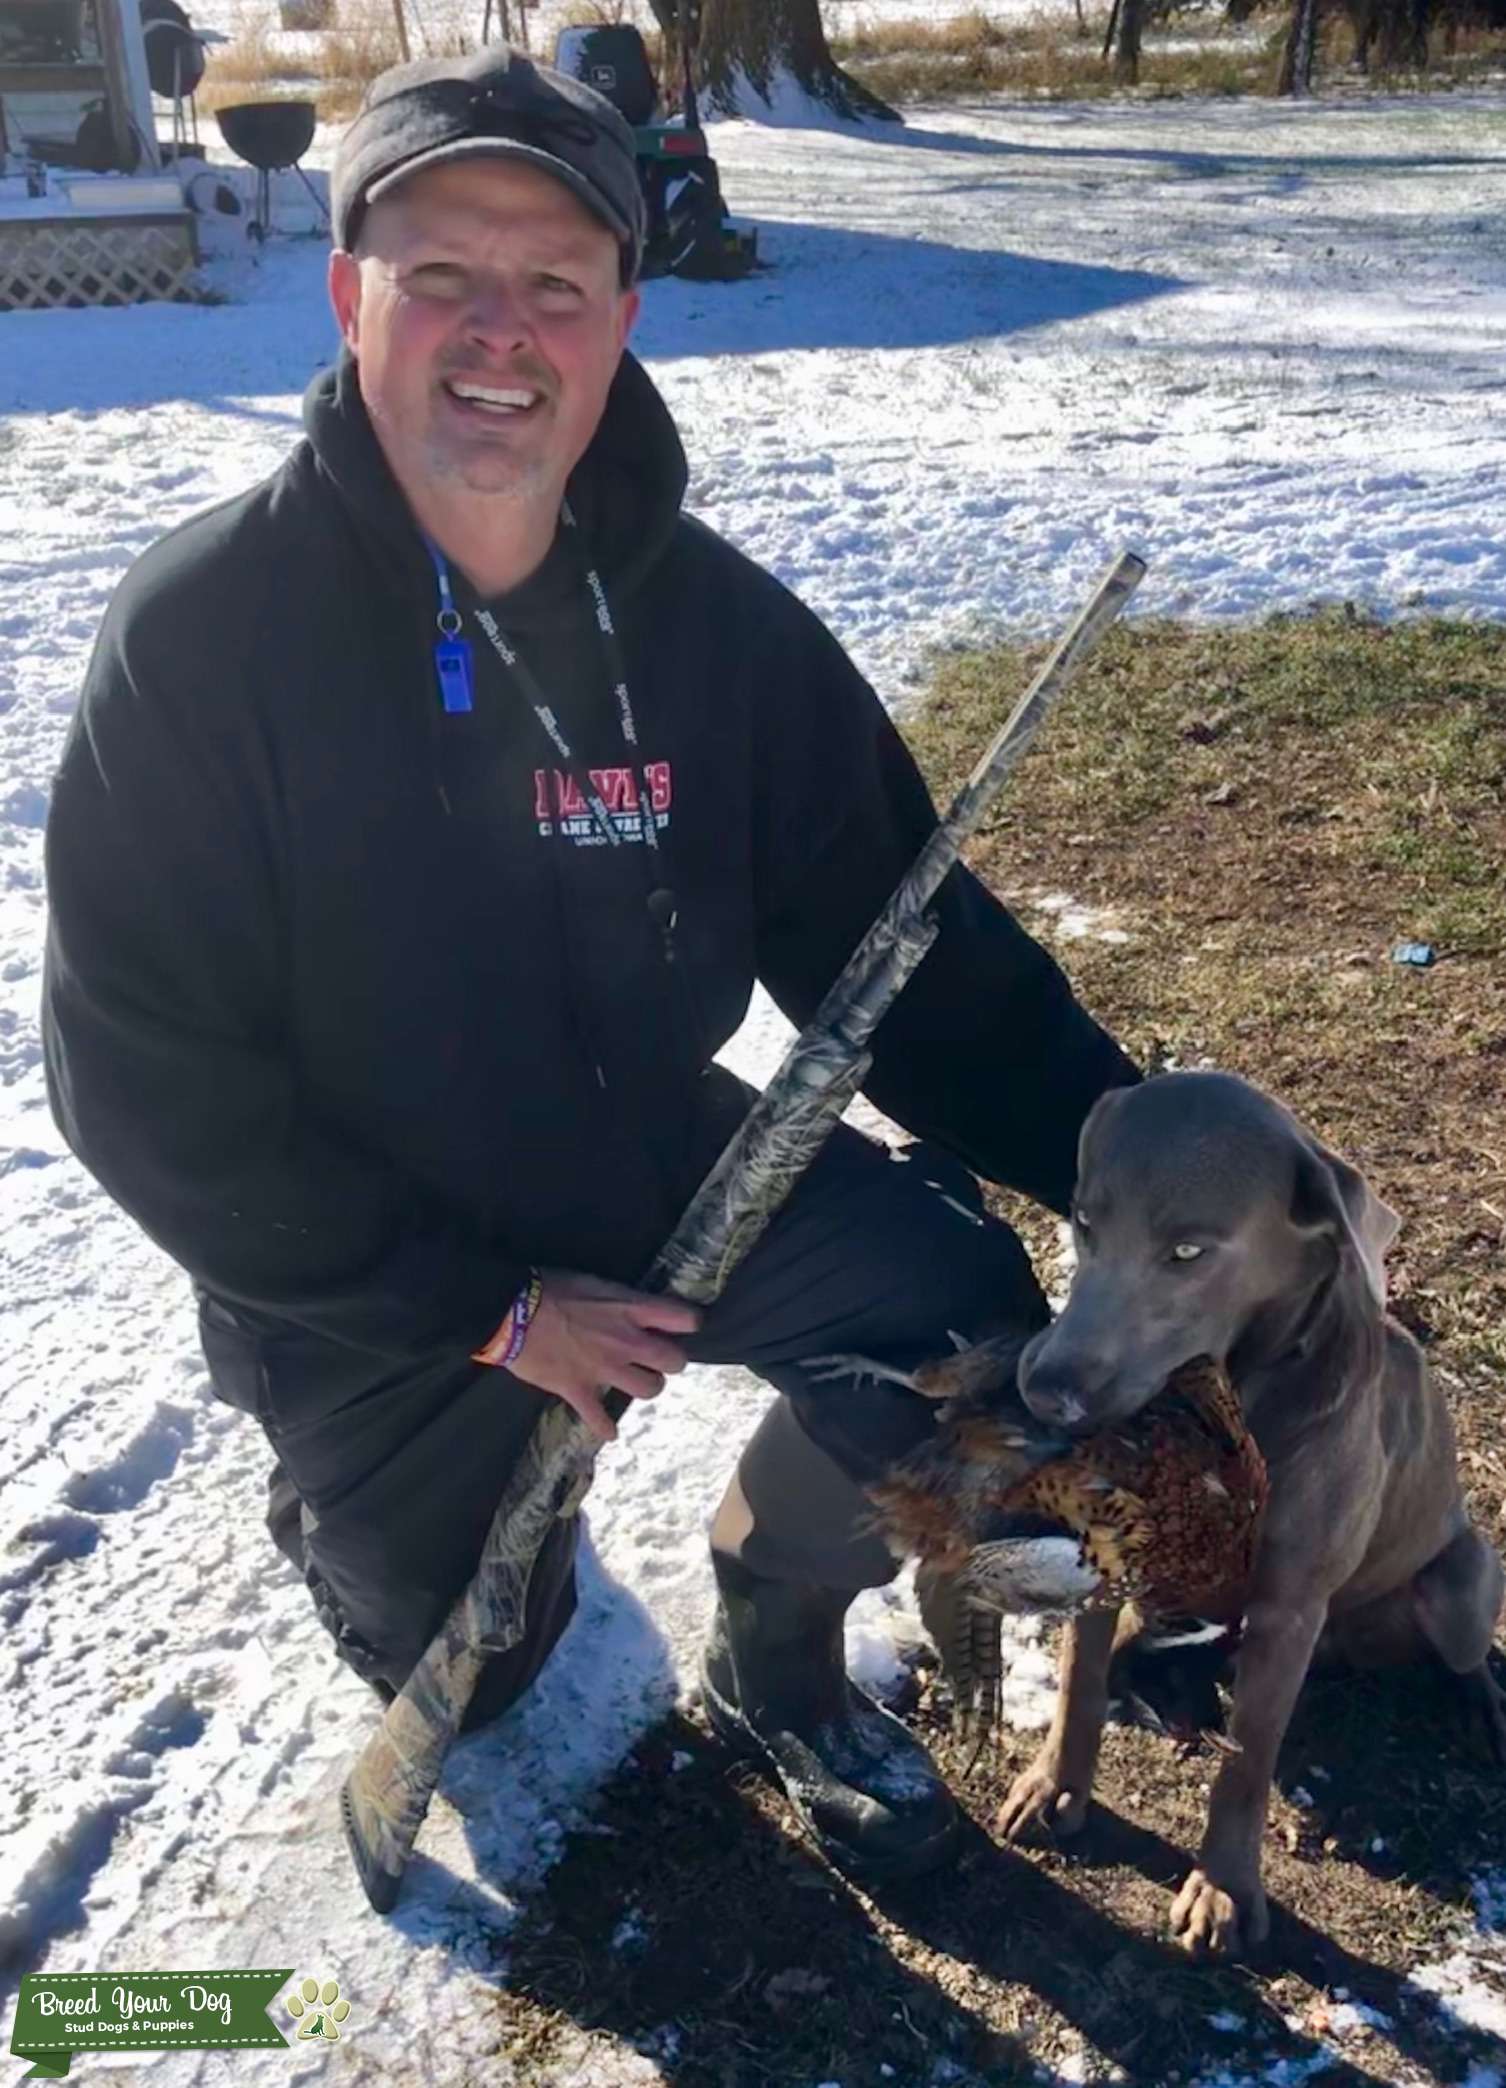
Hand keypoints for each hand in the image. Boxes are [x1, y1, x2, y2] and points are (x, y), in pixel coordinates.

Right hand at [505, 1269, 700, 1441]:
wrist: (511, 1311)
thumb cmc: (549, 1287)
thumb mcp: (594, 1282)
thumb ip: (619, 1300)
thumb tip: (632, 1308)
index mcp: (630, 1308)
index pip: (684, 1318)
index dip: (689, 1323)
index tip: (682, 1325)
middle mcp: (626, 1341)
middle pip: (674, 1361)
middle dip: (671, 1360)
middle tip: (658, 1358)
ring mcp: (604, 1369)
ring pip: (650, 1389)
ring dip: (648, 1387)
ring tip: (637, 1382)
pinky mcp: (579, 1390)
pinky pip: (600, 1419)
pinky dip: (605, 1427)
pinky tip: (608, 1431)